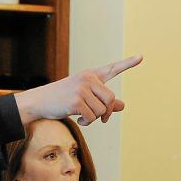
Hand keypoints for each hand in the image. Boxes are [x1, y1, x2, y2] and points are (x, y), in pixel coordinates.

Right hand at [14, 55, 142, 125]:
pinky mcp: (76, 101)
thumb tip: (122, 106)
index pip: (112, 68)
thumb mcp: (84, 98)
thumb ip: (103, 100)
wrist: (40, 101)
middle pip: (110, 99)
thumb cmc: (62, 99)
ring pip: (101, 110)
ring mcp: (81, 89)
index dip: (127, 63)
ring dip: (94, 119)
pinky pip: (91, 117)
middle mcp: (87, 79)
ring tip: (82, 116)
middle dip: (107, 112)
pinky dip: (87, 123)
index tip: (141, 57)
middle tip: (102, 119)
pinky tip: (78, 120)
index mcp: (91, 75)